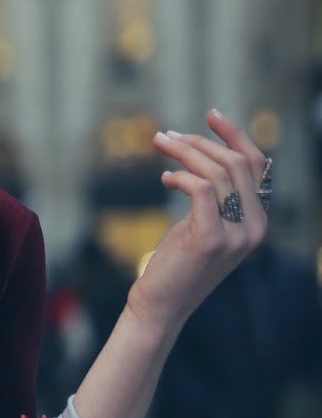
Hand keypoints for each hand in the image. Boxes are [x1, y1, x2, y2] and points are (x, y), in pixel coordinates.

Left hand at [128, 109, 269, 333]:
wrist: (161, 303)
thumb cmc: (177, 262)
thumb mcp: (202, 224)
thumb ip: (213, 197)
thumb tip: (200, 153)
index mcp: (257, 220)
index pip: (255, 165)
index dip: (235, 135)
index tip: (211, 114)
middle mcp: (255, 227)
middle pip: (235, 164)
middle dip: (198, 142)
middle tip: (164, 137)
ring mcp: (236, 235)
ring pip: (216, 173)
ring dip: (183, 153)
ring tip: (159, 146)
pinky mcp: (211, 239)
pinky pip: (200, 190)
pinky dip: (180, 177)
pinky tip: (164, 179)